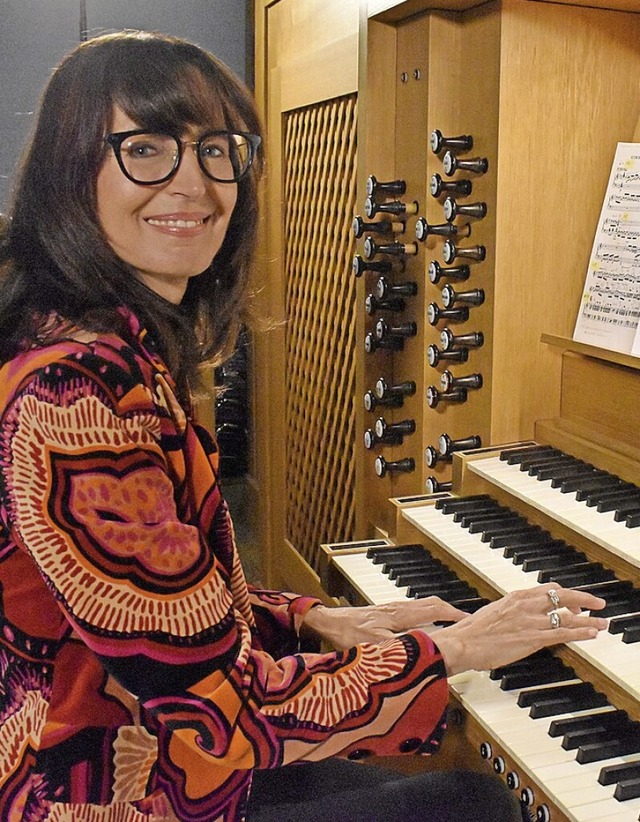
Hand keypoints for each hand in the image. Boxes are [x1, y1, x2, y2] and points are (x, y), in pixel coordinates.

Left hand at [302, 598, 467, 649]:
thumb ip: (398, 649)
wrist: (330, 623)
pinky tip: (427, 626)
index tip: (469, 621)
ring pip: (423, 606)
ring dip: (440, 612)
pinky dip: (428, 615)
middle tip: (467, 621)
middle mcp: (399, 608)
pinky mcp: (386, 614)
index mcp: (400, 614)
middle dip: (451, 611)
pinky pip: (414, 611)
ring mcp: (393, 609)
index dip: (453, 615)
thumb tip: (420, 653)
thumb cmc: (349, 634)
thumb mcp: (375, 646)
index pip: (434, 610)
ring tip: (453, 622)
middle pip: (432, 604)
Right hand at [433, 584, 607, 675]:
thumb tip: (517, 617)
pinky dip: (580, 633)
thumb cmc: (472, 632)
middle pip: (562, 596)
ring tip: (603, 622)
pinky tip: (592, 634)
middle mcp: (526, 605)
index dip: (564, 594)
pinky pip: (562, 634)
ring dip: (589, 620)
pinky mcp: (532, 638)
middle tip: (598, 603)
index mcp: (516, 597)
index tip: (573, 602)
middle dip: (584, 599)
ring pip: (567, 616)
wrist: (462, 642)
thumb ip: (510, 612)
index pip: (548, 589)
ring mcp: (530, 621)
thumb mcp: (493, 613)